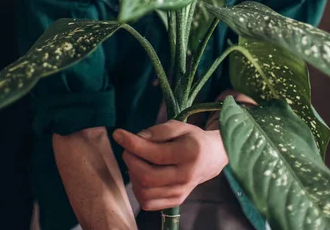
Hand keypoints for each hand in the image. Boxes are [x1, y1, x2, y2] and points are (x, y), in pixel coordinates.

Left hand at [112, 120, 227, 210]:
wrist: (210, 158)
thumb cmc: (192, 139)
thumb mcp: (179, 126)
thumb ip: (159, 131)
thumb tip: (138, 137)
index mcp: (189, 154)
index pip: (155, 153)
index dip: (132, 144)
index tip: (118, 134)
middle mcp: (186, 176)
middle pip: (147, 176)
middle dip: (130, 160)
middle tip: (128, 149)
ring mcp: (181, 192)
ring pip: (145, 192)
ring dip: (133, 175)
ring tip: (136, 161)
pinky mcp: (176, 201)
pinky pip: (148, 203)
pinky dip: (138, 189)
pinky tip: (141, 175)